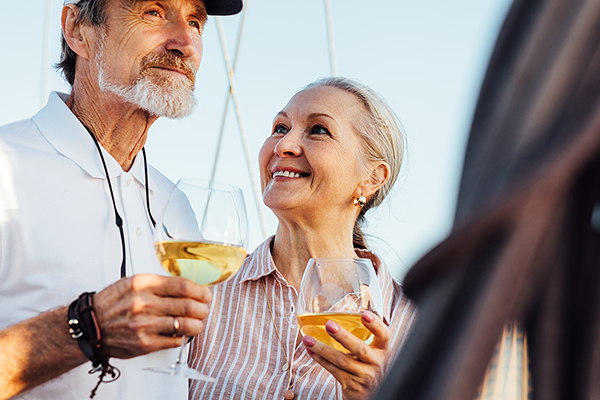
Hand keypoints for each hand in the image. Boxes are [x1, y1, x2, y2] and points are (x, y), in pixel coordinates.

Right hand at [92, 274, 211, 358]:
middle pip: (188, 306)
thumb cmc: (112, 303)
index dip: (200, 291)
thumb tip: (187, 287)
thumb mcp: (132, 283)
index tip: (205, 294)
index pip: (182, 286)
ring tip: (197, 323)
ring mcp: (145, 325)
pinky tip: (180, 333)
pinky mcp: (144, 344)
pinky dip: (182, 337)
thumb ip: (159, 283)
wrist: (90, 325)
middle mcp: (144, 304)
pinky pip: (174, 341)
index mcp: (143, 284)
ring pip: (185, 325)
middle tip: (204, 309)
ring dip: (197, 324)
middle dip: (202, 308)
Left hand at [302, 311, 389, 399]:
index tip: (364, 314)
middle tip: (329, 325)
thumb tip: (344, 314)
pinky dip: (320, 359)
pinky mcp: (351, 384)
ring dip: (322, 348)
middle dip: (343, 336)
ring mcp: (364, 375)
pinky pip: (333, 369)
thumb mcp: (374, 353)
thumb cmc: (369, 367)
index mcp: (383, 351)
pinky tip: (311, 350)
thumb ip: (366, 337)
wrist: (370, 395)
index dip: (376, 325)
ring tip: (308, 339)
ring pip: (341, 360)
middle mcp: (375, 363)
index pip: (384, 336)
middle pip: (360, 349)